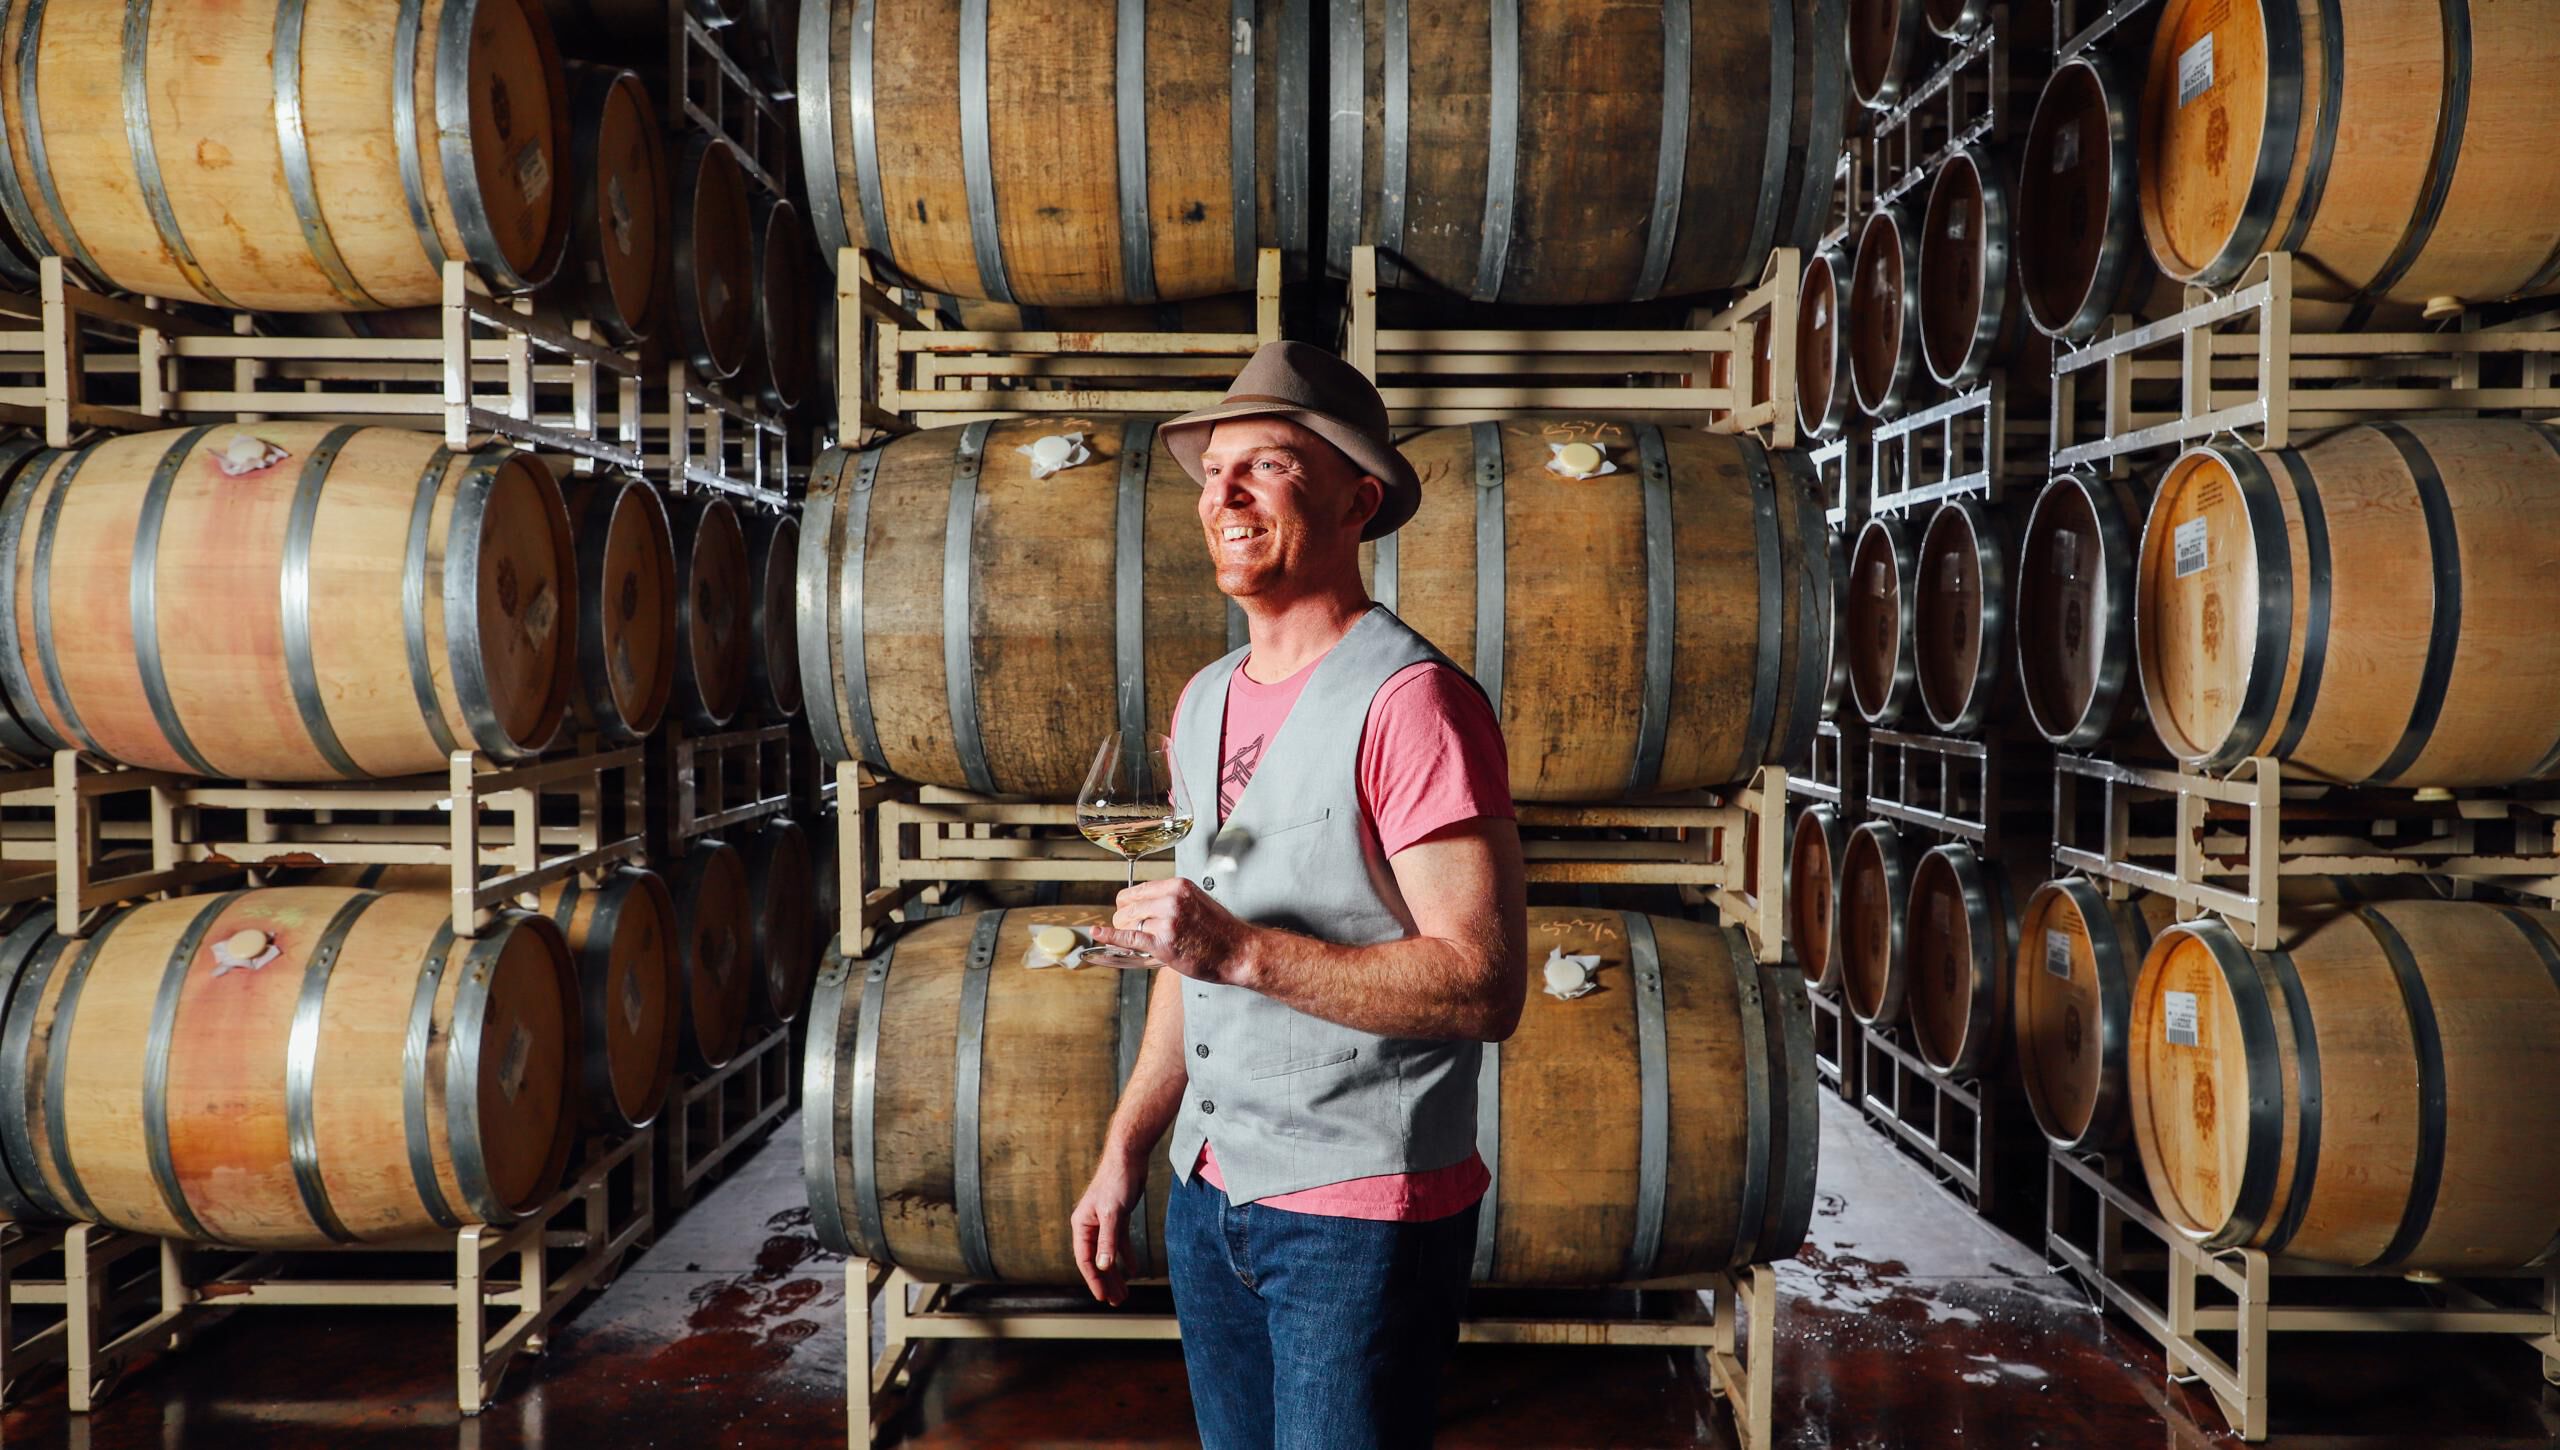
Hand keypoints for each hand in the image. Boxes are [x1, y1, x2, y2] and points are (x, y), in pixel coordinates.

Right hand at [1069, 1144, 1146, 1305]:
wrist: (1129, 1156)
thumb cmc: (1117, 1181)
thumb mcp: (1113, 1214)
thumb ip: (1108, 1241)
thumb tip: (1103, 1266)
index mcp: (1082, 1225)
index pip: (1085, 1260)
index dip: (1094, 1280)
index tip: (1103, 1297)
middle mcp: (1090, 1226)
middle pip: (1097, 1260)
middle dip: (1106, 1282)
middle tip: (1116, 1302)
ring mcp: (1104, 1222)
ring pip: (1108, 1254)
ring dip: (1115, 1273)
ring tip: (1124, 1293)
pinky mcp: (1118, 1217)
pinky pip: (1120, 1243)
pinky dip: (1126, 1256)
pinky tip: (1134, 1270)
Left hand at [1090, 878, 1254, 983]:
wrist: (1238, 951)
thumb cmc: (1220, 931)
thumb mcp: (1196, 901)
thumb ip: (1170, 899)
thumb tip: (1143, 904)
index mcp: (1178, 886)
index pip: (1137, 890)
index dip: (1128, 904)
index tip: (1127, 911)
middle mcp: (1170, 900)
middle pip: (1128, 906)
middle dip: (1125, 920)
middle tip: (1134, 931)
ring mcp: (1166, 921)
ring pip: (1128, 924)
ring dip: (1128, 933)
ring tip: (1143, 941)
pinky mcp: (1163, 943)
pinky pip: (1128, 938)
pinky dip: (1110, 936)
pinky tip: (1099, 933)